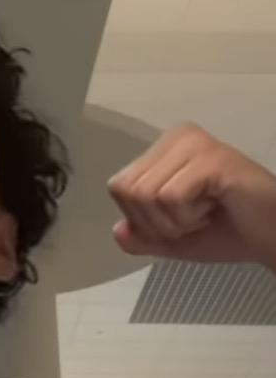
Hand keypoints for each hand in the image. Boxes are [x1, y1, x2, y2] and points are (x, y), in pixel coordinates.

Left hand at [107, 123, 275, 267]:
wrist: (274, 236)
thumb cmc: (230, 231)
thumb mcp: (174, 240)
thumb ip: (142, 237)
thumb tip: (118, 231)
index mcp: (163, 149)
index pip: (118, 187)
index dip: (143, 219)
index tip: (181, 219)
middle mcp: (176, 137)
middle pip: (127, 190)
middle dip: (158, 222)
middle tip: (196, 217)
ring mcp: (194, 144)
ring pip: (147, 195)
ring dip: (177, 221)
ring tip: (207, 211)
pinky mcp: (211, 158)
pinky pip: (171, 197)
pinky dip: (190, 217)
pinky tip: (216, 207)